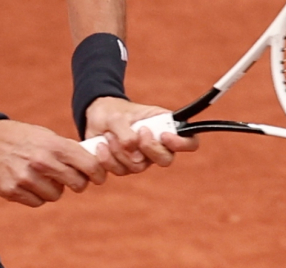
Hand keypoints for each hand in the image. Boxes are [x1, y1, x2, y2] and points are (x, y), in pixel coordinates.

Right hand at [0, 120, 105, 207]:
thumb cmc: (23, 138)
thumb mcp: (47, 136)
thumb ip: (68, 150)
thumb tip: (93, 165)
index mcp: (54, 145)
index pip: (88, 165)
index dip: (98, 173)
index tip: (98, 177)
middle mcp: (41, 162)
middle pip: (77, 184)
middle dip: (78, 182)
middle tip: (72, 178)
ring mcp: (26, 178)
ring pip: (56, 195)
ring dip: (53, 188)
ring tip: (43, 176)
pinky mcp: (13, 191)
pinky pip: (37, 202)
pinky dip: (37, 195)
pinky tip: (29, 182)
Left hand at [84, 97, 199, 175]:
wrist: (94, 118)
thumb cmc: (113, 112)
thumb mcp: (118, 116)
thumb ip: (126, 132)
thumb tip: (133, 151)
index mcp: (165, 127)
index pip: (190, 142)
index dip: (182, 143)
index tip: (164, 136)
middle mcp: (158, 145)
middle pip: (166, 160)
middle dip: (148, 149)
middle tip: (137, 133)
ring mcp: (142, 158)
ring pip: (137, 167)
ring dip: (119, 151)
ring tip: (109, 134)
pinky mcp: (125, 166)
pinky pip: (120, 172)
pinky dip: (106, 160)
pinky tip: (100, 146)